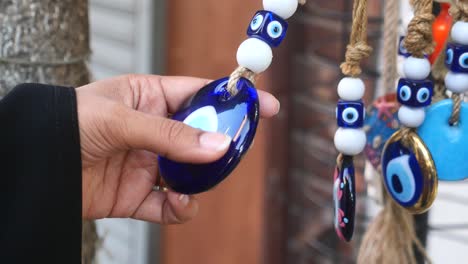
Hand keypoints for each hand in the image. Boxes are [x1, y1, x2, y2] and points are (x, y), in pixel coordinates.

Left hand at [76, 74, 279, 223]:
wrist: (34, 166)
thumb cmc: (68, 123)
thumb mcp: (121, 119)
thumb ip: (171, 134)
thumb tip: (219, 145)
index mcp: (150, 98)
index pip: (200, 95)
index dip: (232, 99)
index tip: (263, 106)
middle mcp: (154, 131)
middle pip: (202, 138)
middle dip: (221, 147)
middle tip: (234, 153)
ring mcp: (148, 164)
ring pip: (192, 175)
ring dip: (201, 183)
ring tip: (196, 185)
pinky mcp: (138, 195)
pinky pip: (170, 205)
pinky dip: (181, 209)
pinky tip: (180, 204)